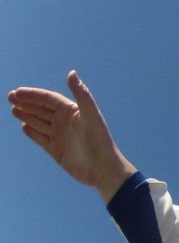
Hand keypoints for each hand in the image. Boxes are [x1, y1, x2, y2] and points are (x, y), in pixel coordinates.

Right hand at [8, 71, 136, 201]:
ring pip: (39, 122)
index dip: (33, 94)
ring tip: (13, 110)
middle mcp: (66, 123)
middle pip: (42, 109)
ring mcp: (61, 136)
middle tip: (10, 97)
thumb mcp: (90, 116)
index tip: (17, 92)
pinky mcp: (57, 151)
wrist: (103, 170)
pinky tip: (24, 127)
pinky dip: (33, 132)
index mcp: (73, 112)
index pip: (49, 99)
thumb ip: (82, 94)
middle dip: (26, 102)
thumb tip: (72, 73)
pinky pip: (41, 139)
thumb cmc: (100, 141)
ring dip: (26, 115)